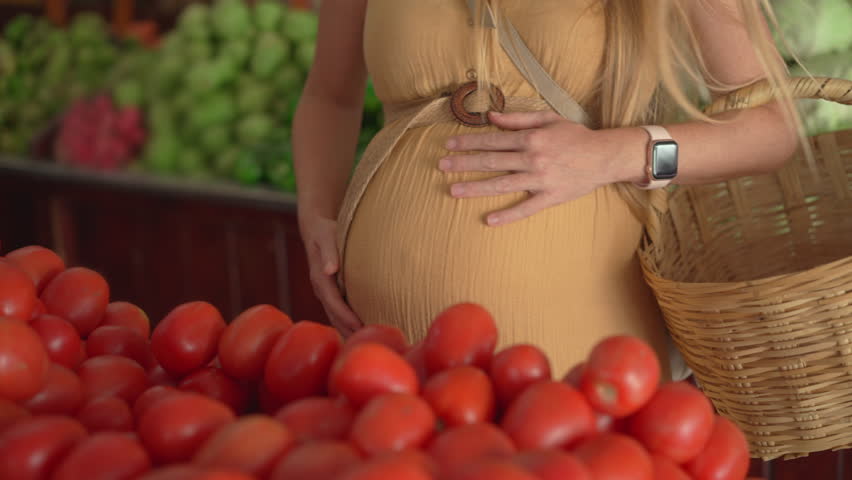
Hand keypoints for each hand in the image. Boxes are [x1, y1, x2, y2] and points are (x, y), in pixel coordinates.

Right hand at [298, 212, 362, 335]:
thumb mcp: (326, 236)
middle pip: (334, 315)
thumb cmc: (324, 231)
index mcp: (320, 279)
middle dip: (349, 329)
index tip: (359, 326)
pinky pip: (338, 313)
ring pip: (335, 317)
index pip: (333, 302)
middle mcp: (321, 289)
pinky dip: (348, 324)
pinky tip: (361, 330)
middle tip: (367, 341)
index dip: (346, 316)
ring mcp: (325, 293)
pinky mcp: (331, 293)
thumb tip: (329, 269)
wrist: (315, 229)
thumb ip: (328, 252)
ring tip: (366, 341)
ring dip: (348, 330)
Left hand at [440, 110, 628, 225]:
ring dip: (476, 188)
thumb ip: (518, 118)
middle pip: (491, 161)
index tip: (449, 145)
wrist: (604, 156)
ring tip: (453, 191)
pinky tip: (489, 220)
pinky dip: (508, 215)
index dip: (468, 142)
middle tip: (442, 166)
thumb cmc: (575, 136)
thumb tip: (492, 117)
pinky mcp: (550, 197)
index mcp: (531, 138)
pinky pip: (526, 208)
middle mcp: (532, 158)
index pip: (492, 140)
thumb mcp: (548, 119)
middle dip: (464, 163)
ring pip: (502, 184)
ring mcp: (540, 179)